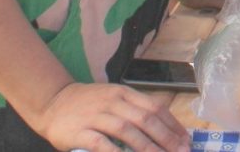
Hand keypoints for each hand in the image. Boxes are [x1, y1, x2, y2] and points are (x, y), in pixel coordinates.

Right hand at [33, 81, 188, 151]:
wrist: (53, 102)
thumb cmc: (89, 104)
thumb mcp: (115, 98)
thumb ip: (135, 109)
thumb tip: (165, 128)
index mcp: (125, 93)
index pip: (155, 107)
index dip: (173, 124)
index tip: (186, 140)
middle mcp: (113, 102)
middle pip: (146, 119)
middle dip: (167, 138)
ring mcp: (96, 116)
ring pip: (128, 131)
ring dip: (148, 147)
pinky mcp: (80, 132)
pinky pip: (101, 143)